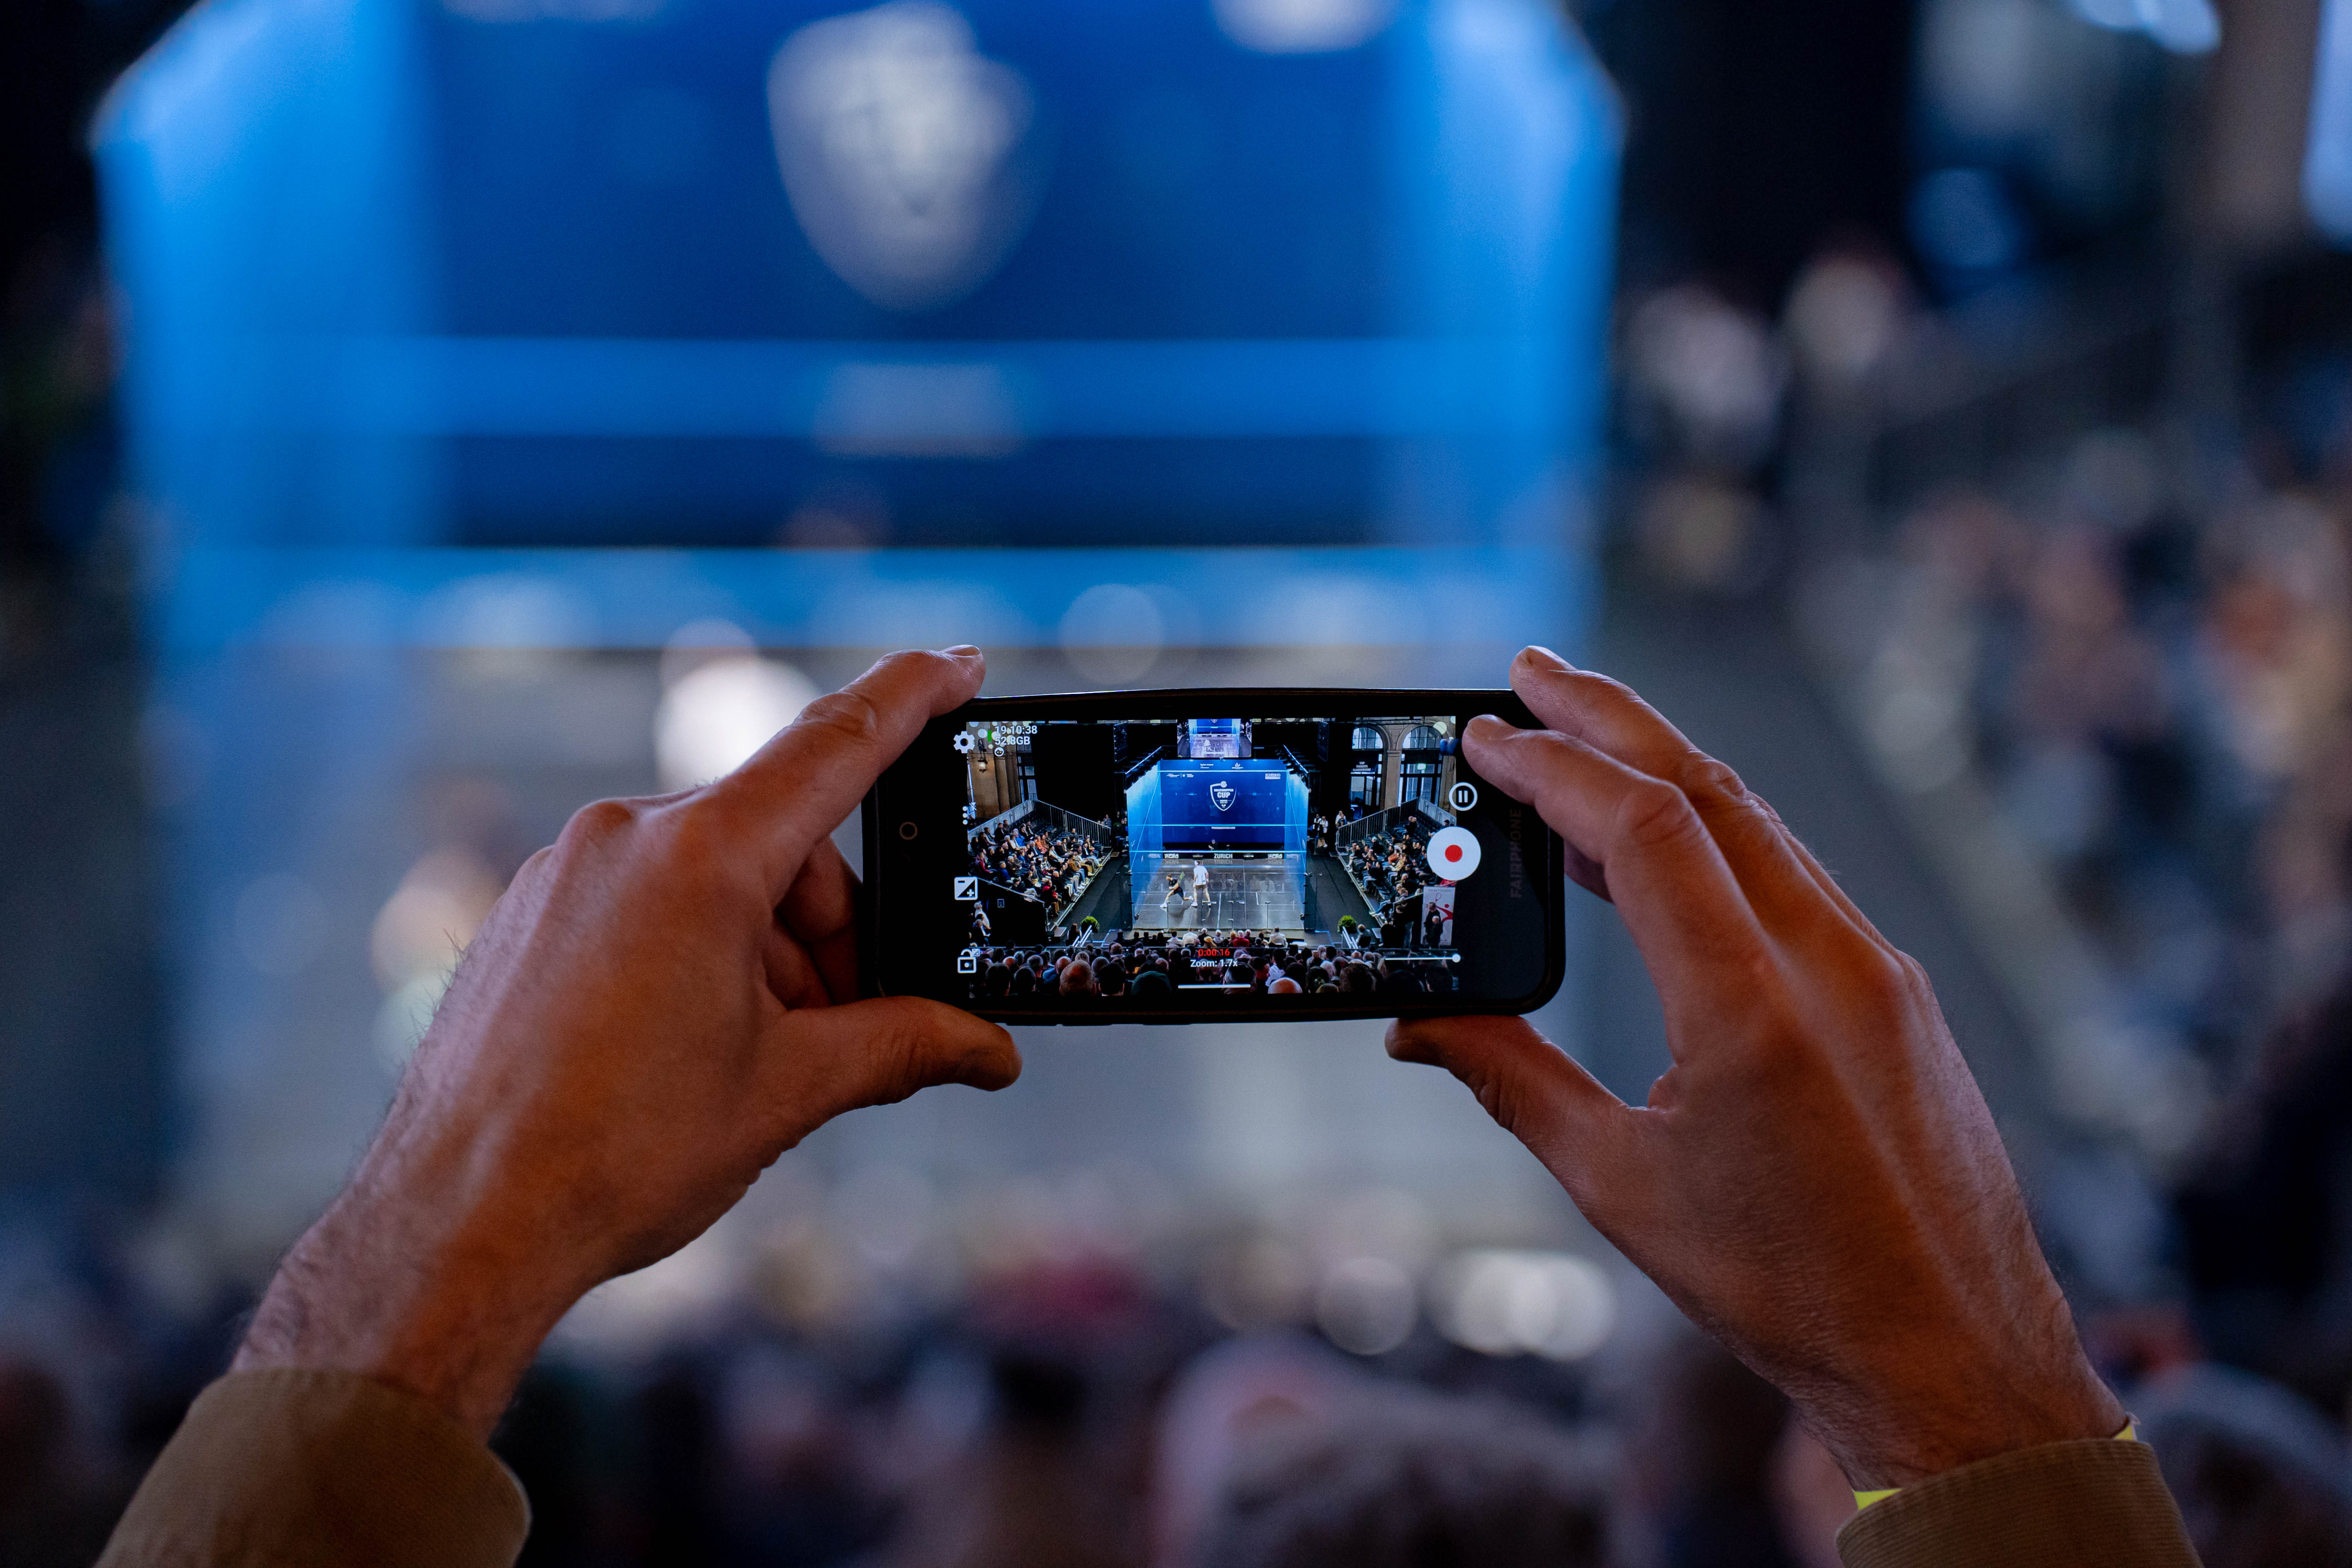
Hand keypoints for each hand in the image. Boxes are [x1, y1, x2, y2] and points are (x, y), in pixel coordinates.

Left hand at [235, 648, 1020, 1437]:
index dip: (909, 697)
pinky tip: (691, 1047)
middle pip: (781, 842)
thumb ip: (901, 1046)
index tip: (959, 662)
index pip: (834, 745)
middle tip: (845, 1026)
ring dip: (765, 952)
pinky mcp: (531, 913)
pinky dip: (697, 953)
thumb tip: (987, 1051)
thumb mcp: (789, 1091)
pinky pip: (646, 901)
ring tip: (757, 1060)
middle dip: (832, 929)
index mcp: (700, 860)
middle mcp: (625, 839)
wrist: (457, 1225)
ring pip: (713, 878)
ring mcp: (566, 873)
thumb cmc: (615, 1156)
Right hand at [1389, 647, 2121, 1489]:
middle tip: (1530, 670)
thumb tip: (1419, 1028)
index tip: (1486, 734)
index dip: (1556, 767)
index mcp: (1752, 1010)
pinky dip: (1720, 834)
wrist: (1953, 1360)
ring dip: (1666, 766)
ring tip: (1585, 737)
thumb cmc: (1787, 1291)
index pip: (1645, 830)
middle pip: (1709, 790)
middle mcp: (1830, 965)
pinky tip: (1668, 841)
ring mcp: (1878, 972)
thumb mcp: (1619, 1187)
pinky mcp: (1899, 993)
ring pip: (1760, 825)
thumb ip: (1510, 1083)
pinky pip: (1798, 877)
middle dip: (1609, 717)